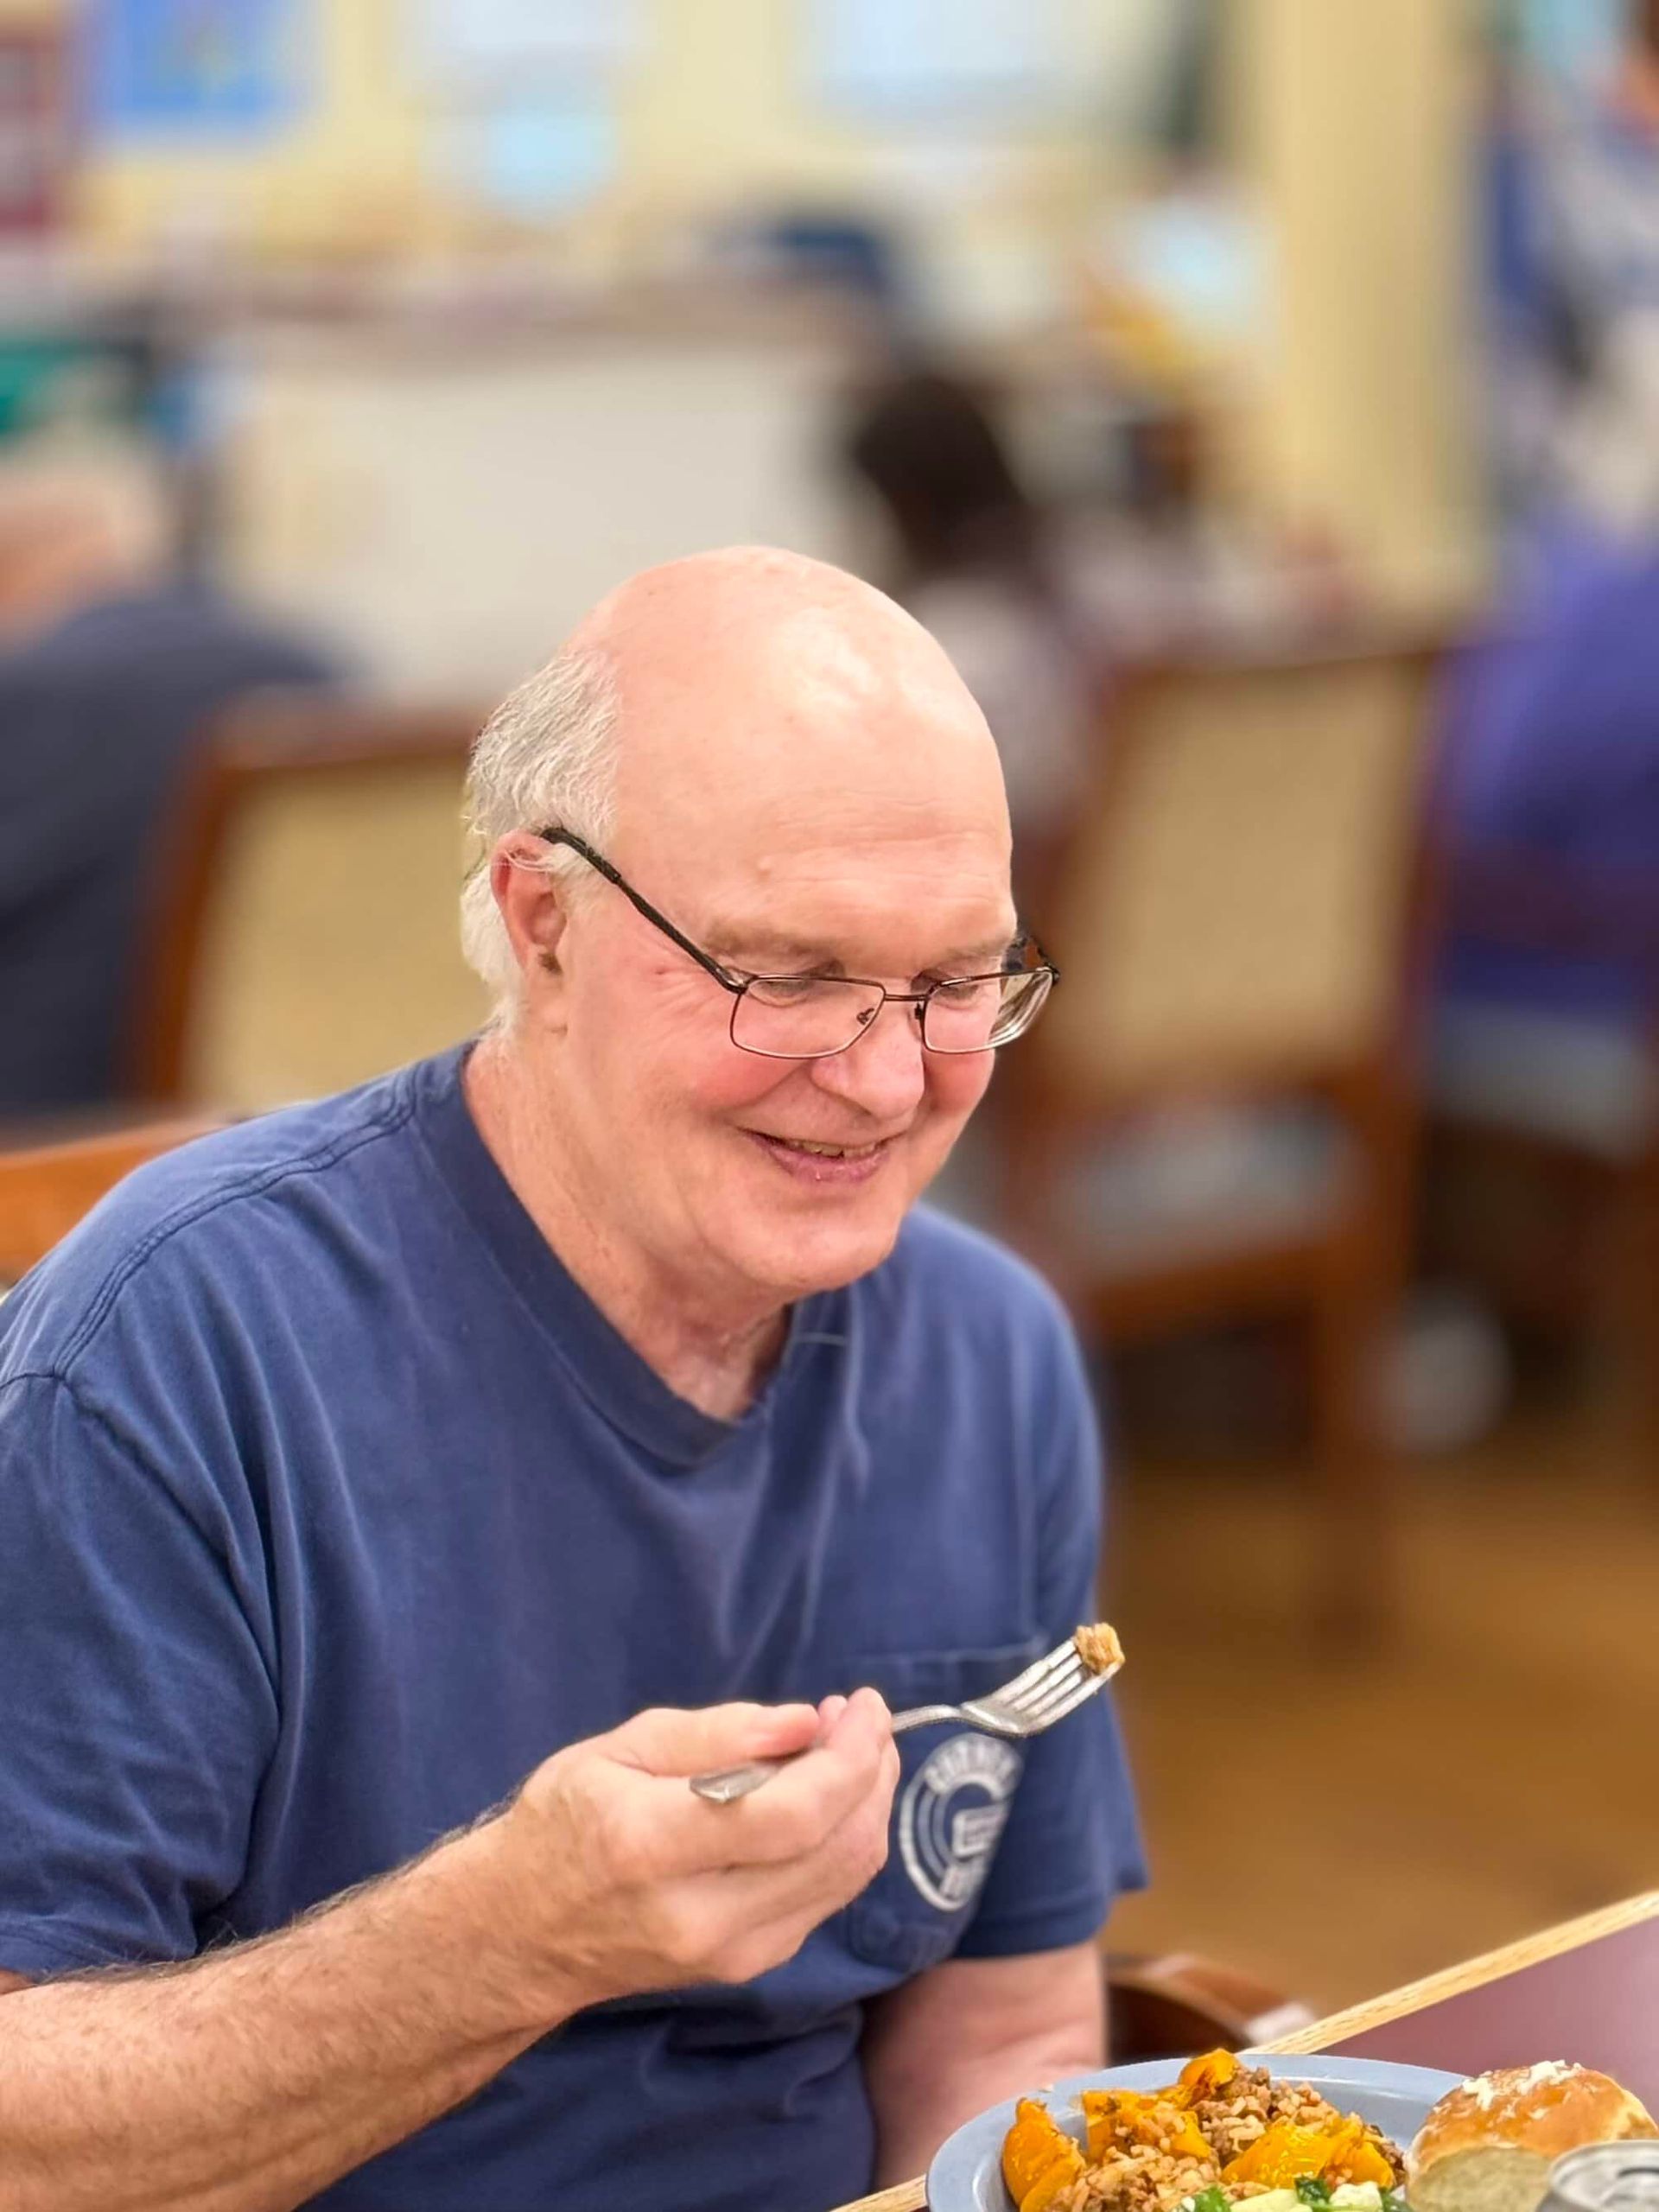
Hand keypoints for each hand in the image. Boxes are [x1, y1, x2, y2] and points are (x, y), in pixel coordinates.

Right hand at [485, 1689, 898, 2019]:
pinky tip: (823, 1797)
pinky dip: (844, 1839)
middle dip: (871, 1772)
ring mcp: (732, 1954)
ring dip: (867, 1803)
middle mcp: (703, 1916)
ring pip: (845, 1877)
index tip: (862, 1704)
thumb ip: (716, 1735)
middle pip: (837, 1848)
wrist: (521, 1935)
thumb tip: (805, 1724)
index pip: (792, 1815)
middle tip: (858, 1719)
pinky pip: (826, 1897)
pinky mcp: (750, 1967)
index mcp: (656, 1847)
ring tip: (846, 1748)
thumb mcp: (619, 1750)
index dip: (849, 1757)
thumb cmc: (561, 1823)